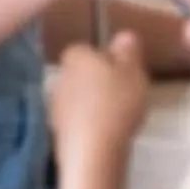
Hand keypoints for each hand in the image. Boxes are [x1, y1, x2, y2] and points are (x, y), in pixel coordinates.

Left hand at [50, 31, 152, 157]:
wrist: (93, 153)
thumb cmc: (116, 103)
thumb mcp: (133, 71)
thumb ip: (128, 50)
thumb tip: (123, 35)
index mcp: (75, 57)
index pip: (85, 48)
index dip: (104, 56)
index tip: (123, 68)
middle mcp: (59, 78)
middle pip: (82, 73)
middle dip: (100, 80)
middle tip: (126, 91)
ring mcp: (56, 107)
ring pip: (80, 98)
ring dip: (95, 103)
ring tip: (121, 115)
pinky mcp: (59, 132)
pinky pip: (79, 120)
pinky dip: (91, 123)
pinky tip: (109, 133)